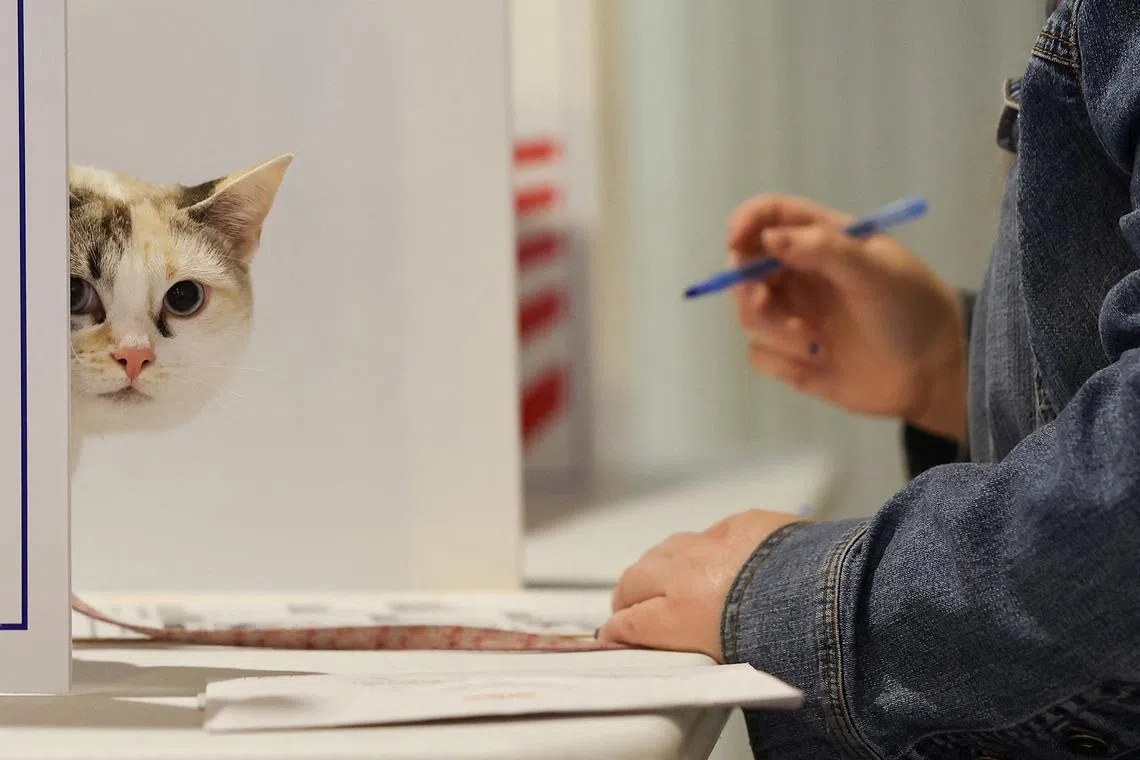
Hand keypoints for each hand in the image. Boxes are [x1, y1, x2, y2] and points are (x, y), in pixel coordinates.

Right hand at [598, 510, 801, 660]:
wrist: (829, 596)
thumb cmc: (784, 641)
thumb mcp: (730, 663)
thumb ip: (696, 650)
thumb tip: (686, 650)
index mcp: (678, 615)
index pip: (627, 623)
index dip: (617, 632)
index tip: (614, 637)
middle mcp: (684, 575)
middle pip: (634, 581)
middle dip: (628, 597)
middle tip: (631, 610)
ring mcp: (712, 544)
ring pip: (665, 550)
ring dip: (659, 567)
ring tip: (666, 581)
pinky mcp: (742, 523)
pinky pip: (710, 533)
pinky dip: (706, 547)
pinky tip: (717, 558)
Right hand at [727, 194, 966, 439]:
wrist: (934, 376)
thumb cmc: (913, 312)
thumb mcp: (877, 272)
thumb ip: (824, 250)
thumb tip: (768, 238)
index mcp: (823, 241)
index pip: (770, 215)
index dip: (746, 223)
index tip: (735, 243)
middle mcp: (801, 275)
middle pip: (745, 268)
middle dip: (746, 287)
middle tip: (762, 304)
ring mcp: (795, 316)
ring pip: (749, 315)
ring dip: (773, 329)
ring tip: (813, 343)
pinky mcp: (793, 357)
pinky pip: (760, 355)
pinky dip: (782, 361)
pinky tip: (819, 364)